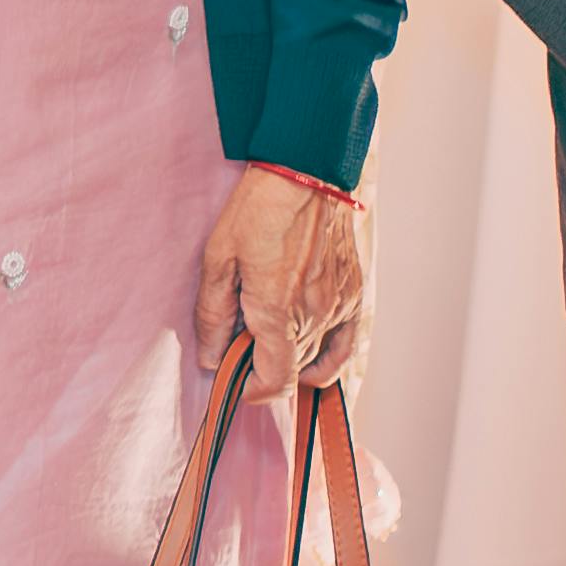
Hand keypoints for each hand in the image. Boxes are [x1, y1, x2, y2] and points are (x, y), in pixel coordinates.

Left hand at [196, 165, 373, 393]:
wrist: (305, 174)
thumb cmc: (256, 211)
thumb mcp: (217, 258)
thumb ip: (213, 315)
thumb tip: (211, 358)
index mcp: (277, 310)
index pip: (276, 379)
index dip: (255, 391)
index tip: (238, 385)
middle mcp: (314, 315)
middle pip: (293, 369)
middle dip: (265, 368)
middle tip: (241, 349)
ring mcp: (340, 305)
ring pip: (317, 356)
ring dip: (292, 360)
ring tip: (268, 345)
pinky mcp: (354, 293)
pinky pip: (348, 344)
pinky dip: (332, 360)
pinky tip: (314, 362)